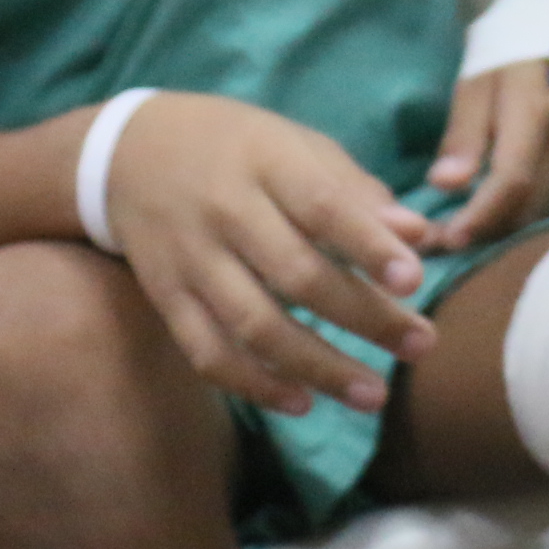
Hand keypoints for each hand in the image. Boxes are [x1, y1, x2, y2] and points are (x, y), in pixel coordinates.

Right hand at [98, 93, 439, 416]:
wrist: (126, 153)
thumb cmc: (237, 147)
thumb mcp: (295, 144)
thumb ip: (356, 190)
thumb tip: (420, 236)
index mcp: (265, 161)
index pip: (322, 206)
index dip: (369, 246)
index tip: (415, 281)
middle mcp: (225, 211)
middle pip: (297, 274)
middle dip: (364, 317)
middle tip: (421, 345)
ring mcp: (191, 259)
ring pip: (254, 324)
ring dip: (318, 366)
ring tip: (372, 394)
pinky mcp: (167, 298)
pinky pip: (208, 352)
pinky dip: (254, 384)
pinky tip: (302, 403)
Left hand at [426, 59, 548, 249]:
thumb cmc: (505, 53)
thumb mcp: (474, 84)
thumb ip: (463, 135)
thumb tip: (445, 185)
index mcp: (535, 113)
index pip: (512, 178)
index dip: (480, 214)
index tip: (447, 238)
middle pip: (529, 204)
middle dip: (485, 232)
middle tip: (439, 244)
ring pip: (538, 208)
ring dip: (498, 229)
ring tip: (453, 235)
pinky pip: (543, 199)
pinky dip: (511, 215)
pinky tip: (482, 217)